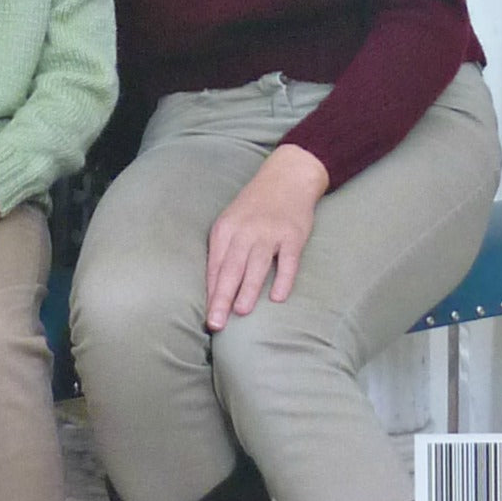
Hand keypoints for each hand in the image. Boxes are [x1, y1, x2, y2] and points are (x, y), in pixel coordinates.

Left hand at [205, 144, 328, 332]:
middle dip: (222, 298)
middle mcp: (245, 230)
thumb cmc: (254, 206)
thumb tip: (214, 290)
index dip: (211, 293)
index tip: (207, 317)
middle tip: (216, 323)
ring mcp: (270, 233)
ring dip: (248, 289)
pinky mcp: (293, 235)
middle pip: (231, 268)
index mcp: (226, 229)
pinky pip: (288, 261)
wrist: (286, 177)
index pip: (215, 265)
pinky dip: (283, 279)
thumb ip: (223, 252)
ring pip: (257, 265)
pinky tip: (277, 297)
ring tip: (240, 312)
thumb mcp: (231, 222)